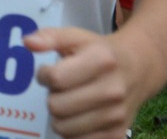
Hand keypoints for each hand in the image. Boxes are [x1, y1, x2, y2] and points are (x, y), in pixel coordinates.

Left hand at [28, 27, 151, 138]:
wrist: (138, 70)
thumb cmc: (100, 52)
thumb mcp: (76, 37)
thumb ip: (49, 37)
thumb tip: (28, 42)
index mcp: (102, 61)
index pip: (56, 78)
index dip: (44, 75)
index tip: (49, 72)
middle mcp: (113, 90)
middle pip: (56, 106)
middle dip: (52, 97)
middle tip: (61, 89)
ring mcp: (117, 115)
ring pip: (63, 128)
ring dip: (59, 116)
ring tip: (70, 101)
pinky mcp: (117, 134)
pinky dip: (71, 131)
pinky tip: (79, 116)